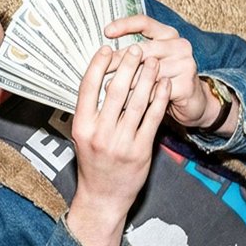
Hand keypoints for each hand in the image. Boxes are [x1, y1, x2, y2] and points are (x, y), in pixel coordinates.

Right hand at [67, 42, 171, 245]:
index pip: (87, 88)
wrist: (104, 197)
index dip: (97, 65)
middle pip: (115, 91)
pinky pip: (153, 119)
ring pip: (137, 102)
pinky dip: (160, 99)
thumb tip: (101, 77)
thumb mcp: (83, 136)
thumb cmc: (93, 162)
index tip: (107, 48)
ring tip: (153, 62)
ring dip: (147, 78)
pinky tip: (164, 85)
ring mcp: (121, 143)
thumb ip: (91, 110)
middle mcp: (100, 133)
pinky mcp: (141, 151)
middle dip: (127, 66)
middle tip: (136, 49)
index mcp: (81, 126)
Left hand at [104, 14, 225, 129]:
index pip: (145, 22)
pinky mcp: (186, 85)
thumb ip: (134, 54)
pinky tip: (125, 103)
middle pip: (143, 48)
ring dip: (126, 82)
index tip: (106, 31)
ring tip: (108, 89)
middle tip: (101, 69)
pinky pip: (156, 91)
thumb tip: (103, 54)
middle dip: (119, 59)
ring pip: (147, 72)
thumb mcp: (152, 60)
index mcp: (168, 34)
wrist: (194, 102)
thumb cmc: (165, 78)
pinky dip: (139, 98)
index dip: (124, 25)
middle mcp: (179, 45)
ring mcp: (185, 64)